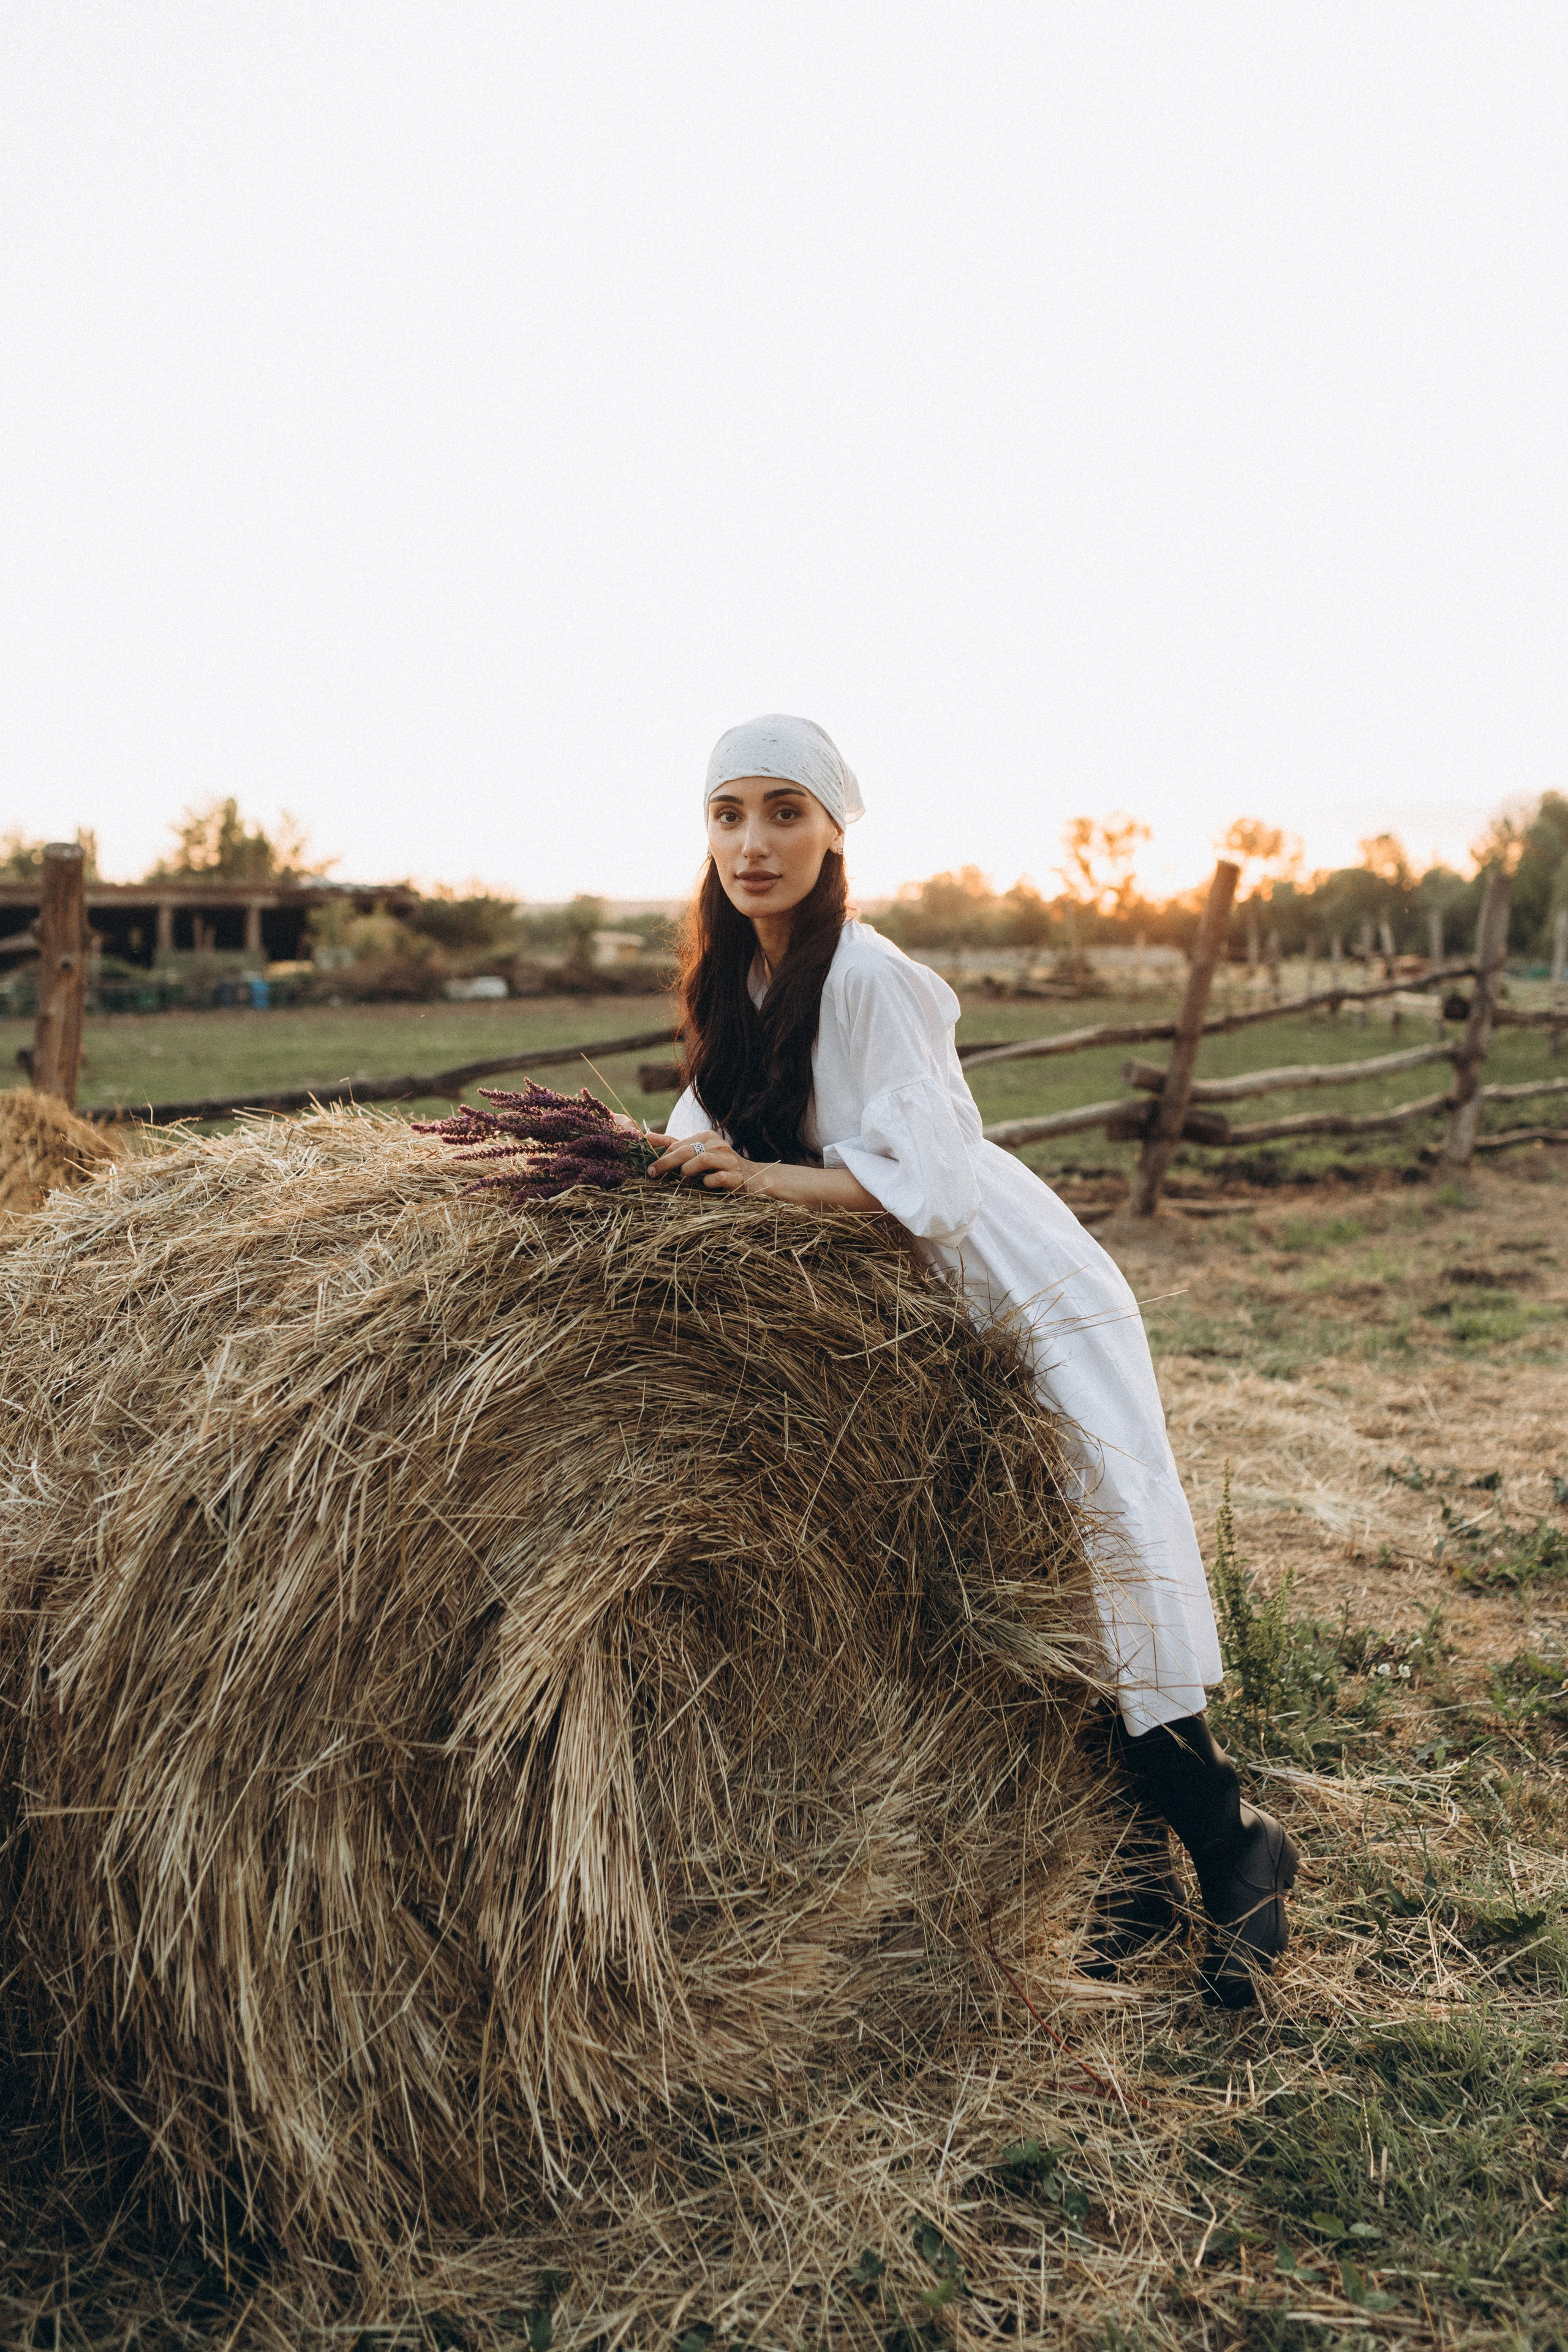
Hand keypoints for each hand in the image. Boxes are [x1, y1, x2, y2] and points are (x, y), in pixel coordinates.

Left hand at [648, 1131, 774, 1192]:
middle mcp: (718, 1145)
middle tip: (653, 1174)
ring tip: (683, 1179)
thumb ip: (673, 1145)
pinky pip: (717, 1178)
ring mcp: (728, 1160)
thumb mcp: (696, 1152)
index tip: (649, 1169)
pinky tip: (705, 1185)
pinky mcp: (736, 1176)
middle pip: (687, 1151)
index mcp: (707, 1137)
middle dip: (666, 1163)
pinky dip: (707, 1182)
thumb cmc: (719, 1166)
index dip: (662, 1156)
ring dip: (687, 1171)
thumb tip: (647, 1137)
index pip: (678, 1144)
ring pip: (701, 1160)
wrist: (752, 1178)